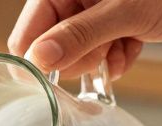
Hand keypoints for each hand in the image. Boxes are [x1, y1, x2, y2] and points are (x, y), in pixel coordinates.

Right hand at [8, 0, 161, 77]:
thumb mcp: (125, 13)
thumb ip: (80, 34)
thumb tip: (41, 57)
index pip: (32, 24)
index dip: (37, 52)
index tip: (43, 77)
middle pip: (53, 42)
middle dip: (77, 56)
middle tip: (100, 53)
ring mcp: (96, 12)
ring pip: (77, 52)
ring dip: (98, 60)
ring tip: (120, 51)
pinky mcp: (114, 25)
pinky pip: (99, 53)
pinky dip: (114, 59)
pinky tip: (129, 53)